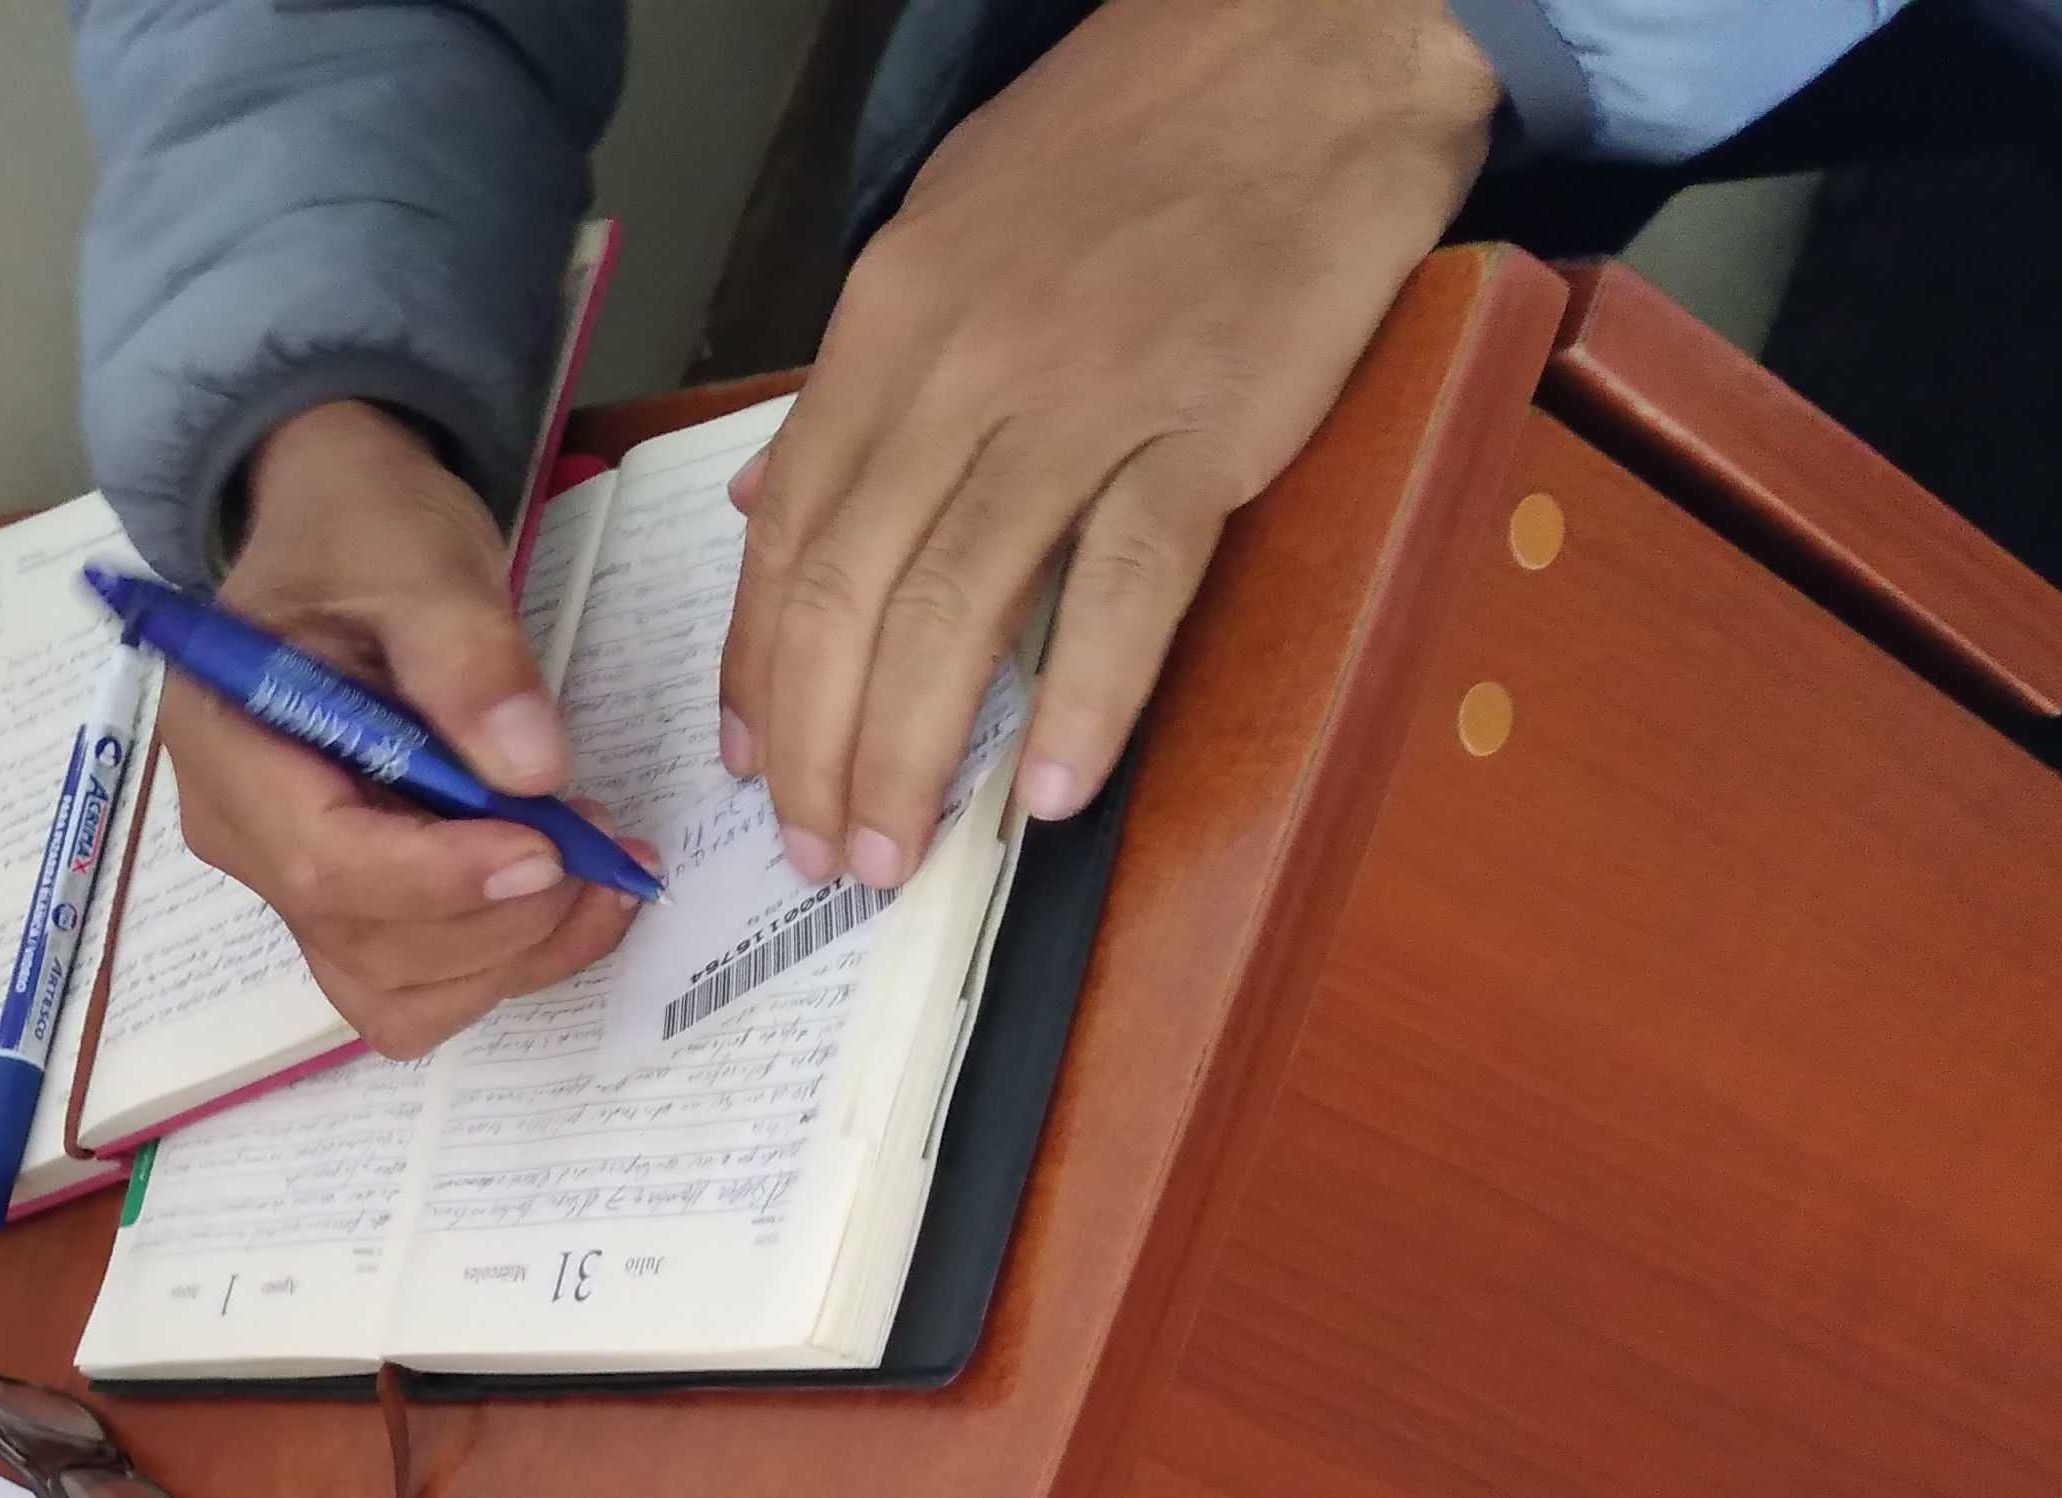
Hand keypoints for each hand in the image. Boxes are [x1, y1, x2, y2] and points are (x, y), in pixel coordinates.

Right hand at [173, 402, 647, 1056]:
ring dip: (510, 955)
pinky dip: (501, 962)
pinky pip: (414, 987)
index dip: (440, 879)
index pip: (324, 863)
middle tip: (600, 844)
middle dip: (499, 919)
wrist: (345, 535)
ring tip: (599, 872)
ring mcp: (288, 882)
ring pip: (394, 992)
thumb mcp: (420, 557)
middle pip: (364, 945)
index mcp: (229, 743)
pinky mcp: (344, 905)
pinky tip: (568, 897)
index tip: (548, 850)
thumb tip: (531, 768)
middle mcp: (243, 835)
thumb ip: (468, 658)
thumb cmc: (364, 532)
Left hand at [719, 0, 1497, 886]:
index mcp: (887, 327)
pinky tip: (1046, 794)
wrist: (1309, 43)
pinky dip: (1080, 703)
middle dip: (818, 750)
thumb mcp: (942, 227)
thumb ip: (857, 381)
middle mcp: (961, 370)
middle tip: (816, 852)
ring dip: (912, 757)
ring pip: (955, 615)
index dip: (760, 674)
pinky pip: (1125, 590)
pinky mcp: (1208, 426)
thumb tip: (765, 501)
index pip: (788, 540)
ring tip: (892, 854)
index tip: (752, 766)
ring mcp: (1084, 401)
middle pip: (849, 599)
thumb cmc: (1128, 136)